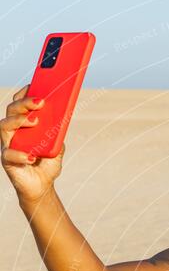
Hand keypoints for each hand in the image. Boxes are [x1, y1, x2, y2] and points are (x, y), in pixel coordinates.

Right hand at [0, 84, 64, 203]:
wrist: (42, 186)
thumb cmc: (46, 163)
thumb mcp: (57, 146)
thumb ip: (58, 134)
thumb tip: (61, 120)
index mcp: (24, 124)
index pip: (19, 103)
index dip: (25, 92)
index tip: (35, 84)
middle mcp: (13, 131)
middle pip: (12, 110)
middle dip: (25, 103)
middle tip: (40, 102)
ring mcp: (8, 144)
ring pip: (5, 125)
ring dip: (19, 121)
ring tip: (34, 122)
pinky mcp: (7, 160)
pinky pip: (9, 153)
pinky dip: (20, 154)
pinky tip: (32, 156)